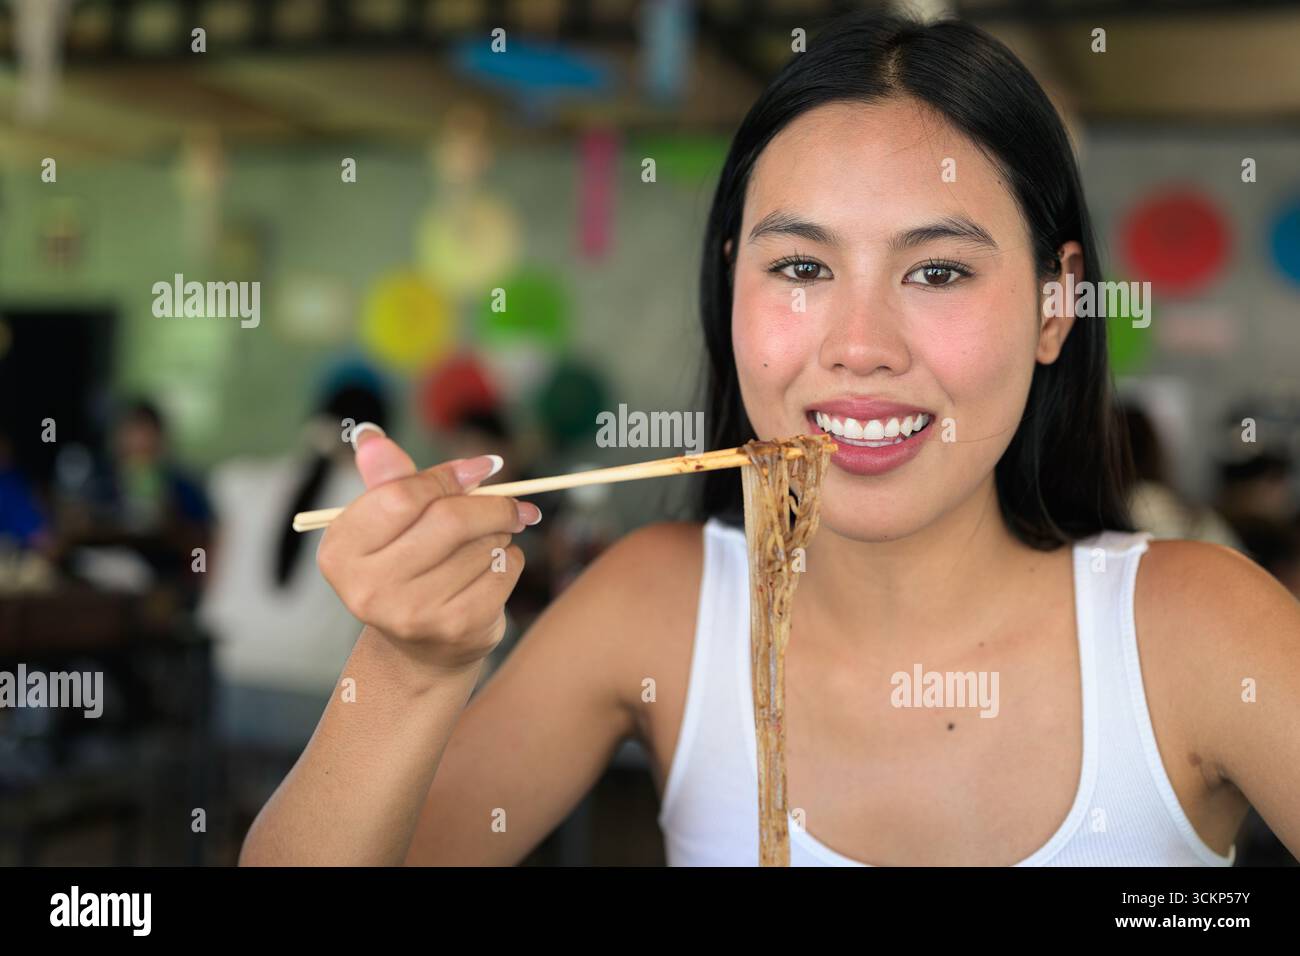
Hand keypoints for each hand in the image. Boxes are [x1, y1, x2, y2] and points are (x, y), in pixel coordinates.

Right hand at [317, 424, 540, 673]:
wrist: (421, 648)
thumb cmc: (407, 567)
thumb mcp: (389, 524)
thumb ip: (386, 479)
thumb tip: (368, 434)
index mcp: (342, 551)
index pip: (402, 495)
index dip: (448, 476)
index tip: (483, 469)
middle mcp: (368, 588)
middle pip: (449, 520)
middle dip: (491, 504)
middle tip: (512, 502)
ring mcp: (412, 613)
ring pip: (482, 544)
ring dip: (500, 533)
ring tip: (492, 539)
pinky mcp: (456, 628)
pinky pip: (503, 570)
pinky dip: (510, 559)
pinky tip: (495, 567)